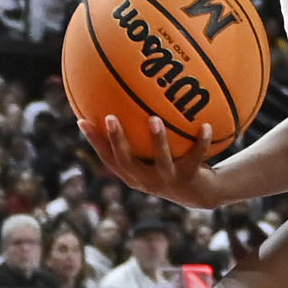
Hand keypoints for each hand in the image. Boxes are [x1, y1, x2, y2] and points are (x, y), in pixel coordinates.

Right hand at [78, 115, 218, 209]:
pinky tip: (205, 124)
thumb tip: (130, 95)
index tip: (81, 119)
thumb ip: (141, 132)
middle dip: (117, 140)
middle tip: (110, 117)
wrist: (199, 193)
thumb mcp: (153, 151)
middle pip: (126, 162)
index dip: (94, 141)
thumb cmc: (171, 163)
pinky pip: (196, 157)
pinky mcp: (189, 179)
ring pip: (161, 161)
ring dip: (157, 140)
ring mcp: (167, 181)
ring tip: (154, 118)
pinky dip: (202, 142)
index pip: (108, 158)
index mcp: (133, 174)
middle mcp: (146, 180)